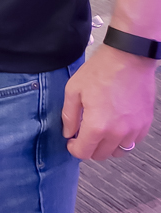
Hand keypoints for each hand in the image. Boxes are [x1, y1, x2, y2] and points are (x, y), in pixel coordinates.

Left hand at [62, 44, 156, 160]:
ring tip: (101, 130)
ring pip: (118, 151)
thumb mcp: (74, 89)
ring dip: (107, 145)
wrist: (129, 57)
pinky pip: (133, 142)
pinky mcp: (145, 123)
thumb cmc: (101, 70)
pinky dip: (123, 139)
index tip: (72, 141)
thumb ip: (69, 115)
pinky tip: (116, 125)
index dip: (74, 148)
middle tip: (85, 134)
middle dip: (89, 147)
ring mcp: (134, 129)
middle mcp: (117, 133)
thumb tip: (68, 133)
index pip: (83, 152)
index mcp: (97, 126)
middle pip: (100, 155)